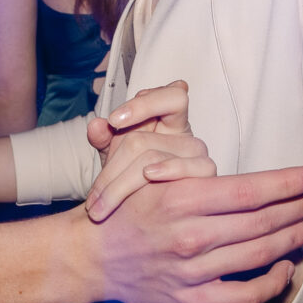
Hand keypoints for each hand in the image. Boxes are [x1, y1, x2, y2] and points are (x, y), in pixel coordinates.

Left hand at [84, 83, 215, 221]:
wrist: (142, 206)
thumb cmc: (131, 174)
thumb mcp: (112, 155)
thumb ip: (103, 138)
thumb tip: (95, 126)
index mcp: (165, 117)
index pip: (168, 95)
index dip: (142, 104)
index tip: (114, 121)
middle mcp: (184, 132)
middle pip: (150, 135)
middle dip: (118, 159)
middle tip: (96, 187)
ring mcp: (197, 152)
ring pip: (167, 151)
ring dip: (130, 176)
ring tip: (108, 194)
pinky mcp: (206, 172)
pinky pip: (200, 165)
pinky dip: (172, 168)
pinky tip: (150, 174)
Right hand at [84, 165, 302, 302]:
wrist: (90, 256)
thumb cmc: (125, 211)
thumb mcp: (153, 178)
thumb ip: (198, 178)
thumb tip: (245, 178)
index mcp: (181, 198)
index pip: (250, 190)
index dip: (288, 183)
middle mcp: (190, 235)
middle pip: (263, 220)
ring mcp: (192, 271)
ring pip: (260, 254)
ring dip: (295, 237)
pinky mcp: (191, 301)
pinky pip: (244, 295)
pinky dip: (272, 282)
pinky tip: (286, 266)